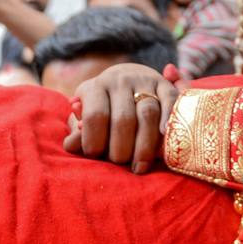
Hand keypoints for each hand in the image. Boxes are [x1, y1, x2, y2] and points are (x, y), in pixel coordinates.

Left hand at [64, 63, 178, 173]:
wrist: (125, 77)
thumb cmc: (102, 105)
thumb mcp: (84, 112)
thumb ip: (78, 130)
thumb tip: (72, 144)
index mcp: (96, 87)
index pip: (95, 116)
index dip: (94, 140)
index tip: (95, 156)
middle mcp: (120, 81)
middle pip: (123, 119)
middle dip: (122, 148)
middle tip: (121, 164)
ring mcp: (144, 80)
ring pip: (148, 113)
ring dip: (145, 145)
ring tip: (141, 166)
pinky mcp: (164, 84)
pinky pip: (170, 101)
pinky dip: (169, 120)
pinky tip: (164, 139)